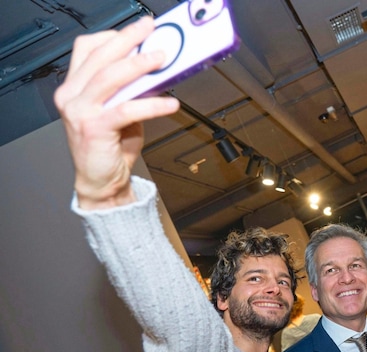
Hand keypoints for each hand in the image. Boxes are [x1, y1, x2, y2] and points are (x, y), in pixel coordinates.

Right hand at [53, 17, 178, 210]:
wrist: (101, 181)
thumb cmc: (111, 147)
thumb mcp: (120, 110)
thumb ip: (130, 90)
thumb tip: (156, 69)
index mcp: (74, 87)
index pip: (87, 49)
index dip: (112, 36)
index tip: (138, 30)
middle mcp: (72, 96)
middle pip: (100, 57)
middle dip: (128, 40)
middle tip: (150, 32)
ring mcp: (80, 112)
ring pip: (110, 78)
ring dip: (139, 65)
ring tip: (161, 59)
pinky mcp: (94, 129)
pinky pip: (127, 109)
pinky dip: (151, 104)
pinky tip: (170, 103)